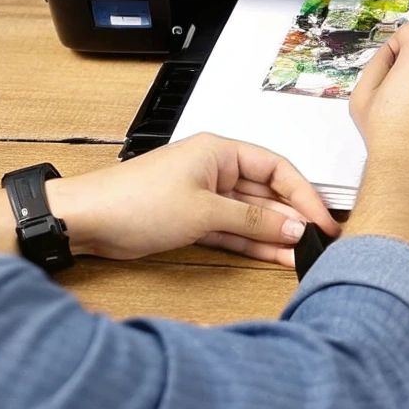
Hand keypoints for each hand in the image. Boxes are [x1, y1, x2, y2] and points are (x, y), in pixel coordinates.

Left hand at [48, 134, 340, 265]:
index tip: (323, 220)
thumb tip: (294, 226)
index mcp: (220, 151)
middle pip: (267, 194)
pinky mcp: (193, 220)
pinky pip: (233, 230)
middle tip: (317, 242)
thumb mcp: (204, 211)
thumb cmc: (134, 202)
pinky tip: (276, 256)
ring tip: (302, 256)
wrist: (86, 221)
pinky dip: (252, 243)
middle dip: (292, 218)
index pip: (278, 169)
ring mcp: (205, 196)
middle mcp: (215, 170)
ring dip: (275, 235)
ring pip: (252, 216)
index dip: (304, 195)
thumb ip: (253, 220)